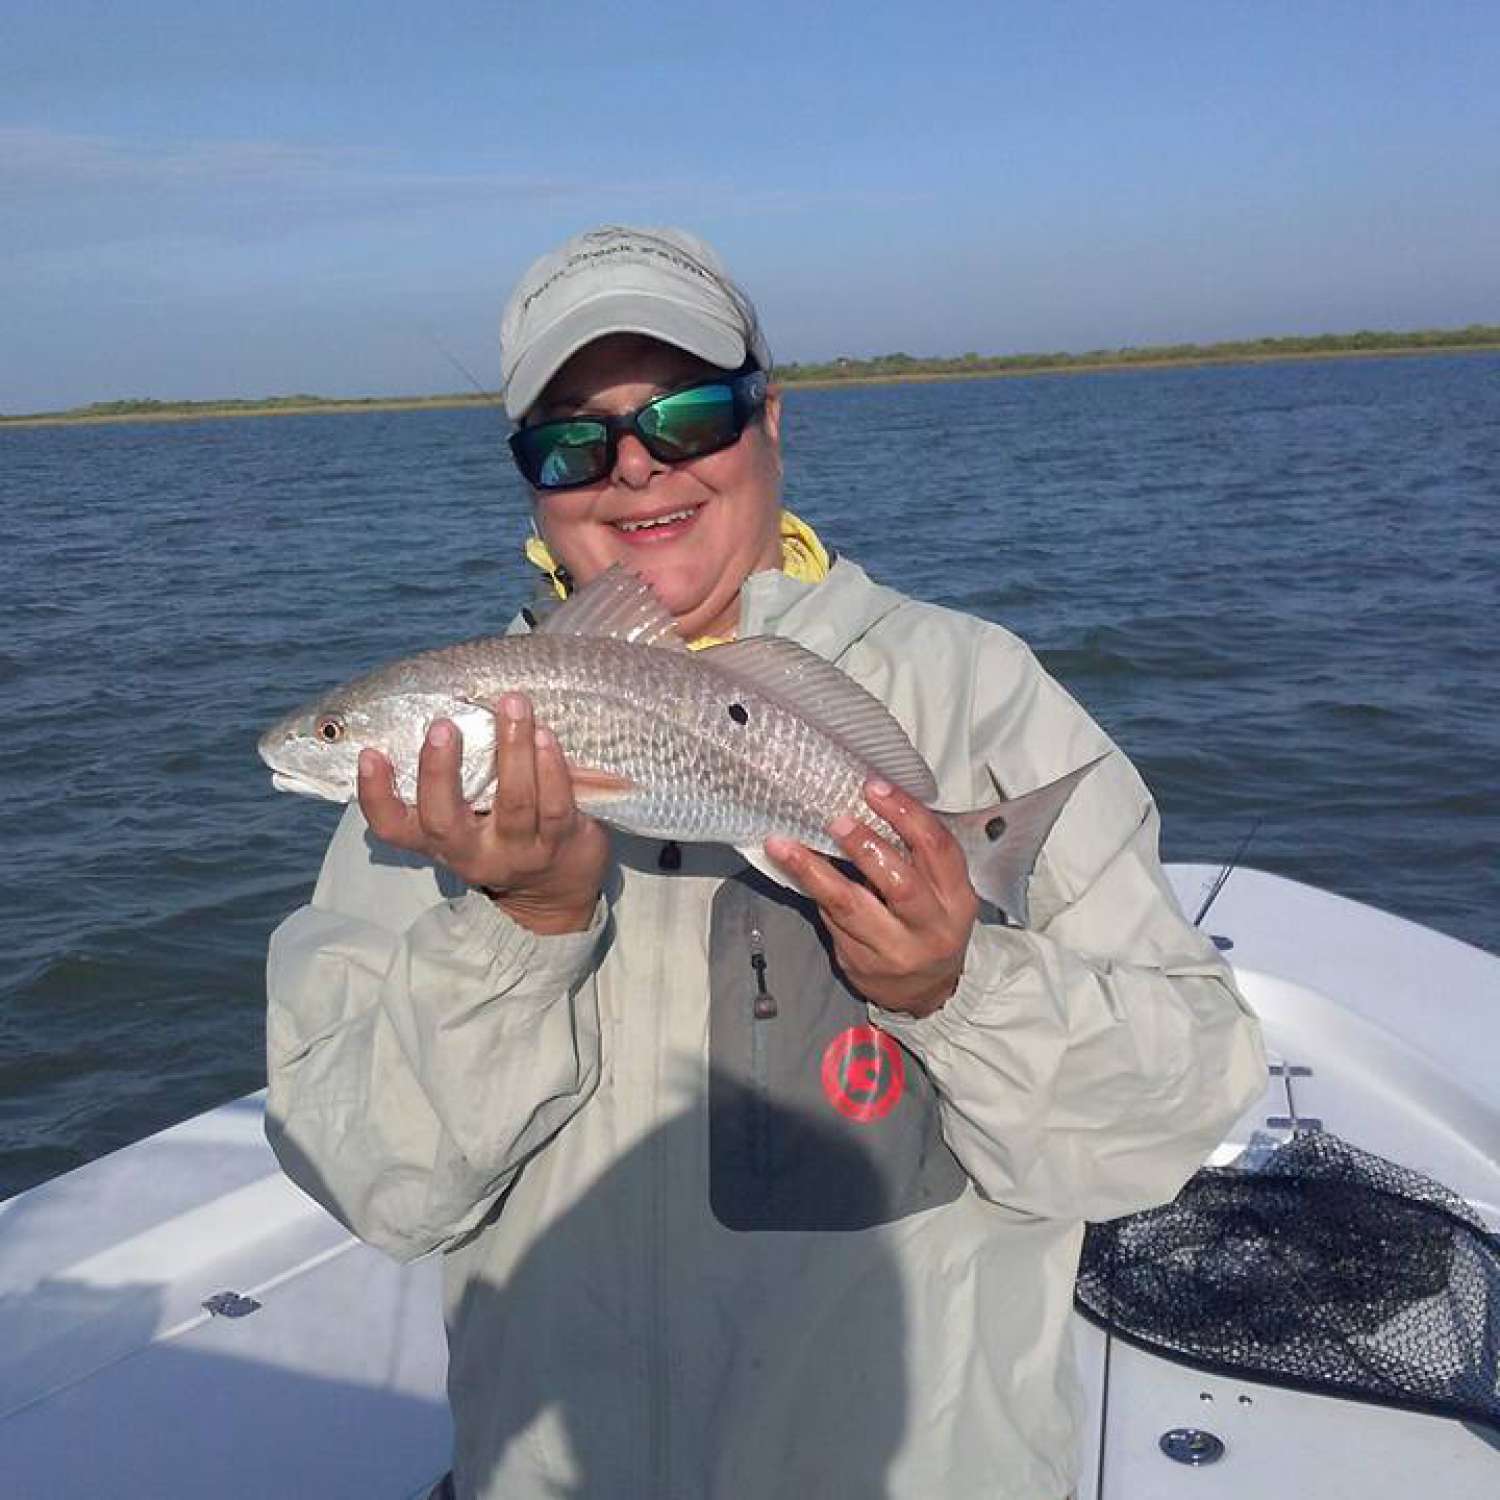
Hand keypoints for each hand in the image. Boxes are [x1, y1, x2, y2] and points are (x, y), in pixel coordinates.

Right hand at [358, 693, 609, 934]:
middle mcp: (472, 852)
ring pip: (513, 803)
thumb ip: (454, 779)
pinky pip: (555, 805)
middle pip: (443, 820)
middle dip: (439, 772)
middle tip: (442, 725)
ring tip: (512, 705)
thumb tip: (443, 705)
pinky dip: (550, 768)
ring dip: (512, 748)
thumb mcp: (468, 816)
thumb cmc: (504, 830)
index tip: (371, 754)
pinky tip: (545, 736)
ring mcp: (518, 851)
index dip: (376, 795)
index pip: (393, 828)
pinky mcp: (560, 843)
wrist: (559, 888)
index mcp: (439, 841)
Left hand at [765, 780, 977, 1017]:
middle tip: (836, 819)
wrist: (926, 992)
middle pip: (900, 884)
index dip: (907, 814)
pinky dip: (812, 890)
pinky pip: (832, 921)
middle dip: (866, 847)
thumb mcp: (942, 891)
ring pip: (851, 906)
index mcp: (957, 899)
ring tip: (785, 844)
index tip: (874, 788)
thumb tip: (864, 803)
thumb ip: (915, 856)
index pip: (937, 849)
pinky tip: (790, 868)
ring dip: (814, 871)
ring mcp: (894, 952)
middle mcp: (931, 928)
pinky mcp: (861, 965)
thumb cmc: (929, 924)